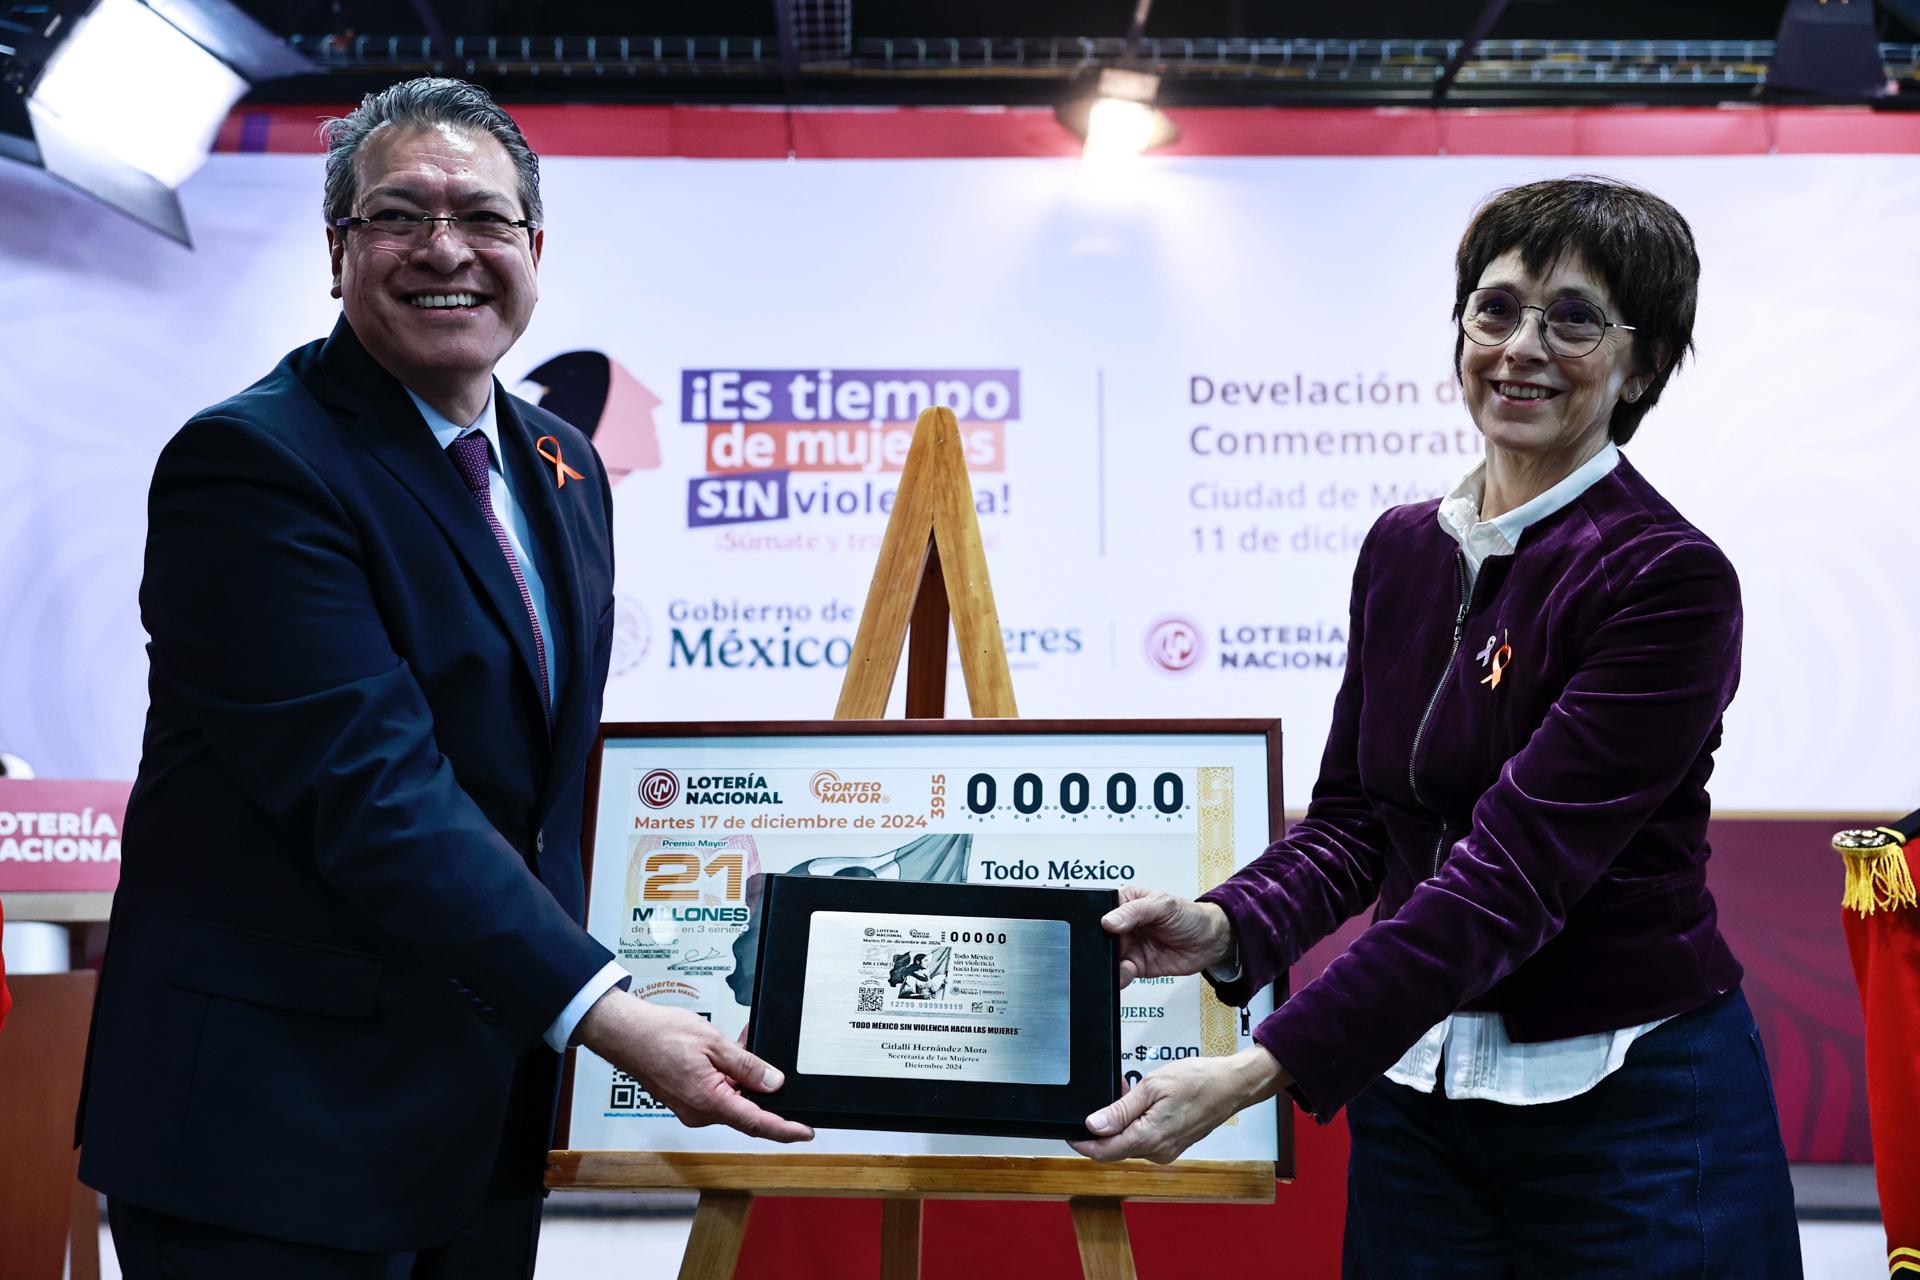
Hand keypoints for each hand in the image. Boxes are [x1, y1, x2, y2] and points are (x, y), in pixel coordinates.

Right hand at [576, 989, 812, 1143]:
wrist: (625, 1033)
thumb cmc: (660, 1035)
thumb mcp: (714, 1043)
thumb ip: (747, 1066)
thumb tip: (774, 1083)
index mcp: (708, 1102)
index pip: (757, 1123)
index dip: (785, 1130)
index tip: (805, 1132)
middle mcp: (699, 1113)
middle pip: (745, 1111)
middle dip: (762, 1088)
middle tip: (768, 1061)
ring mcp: (690, 1108)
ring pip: (731, 1099)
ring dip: (743, 1078)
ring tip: (743, 1044)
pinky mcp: (685, 1100)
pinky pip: (716, 1093)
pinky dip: (728, 1077)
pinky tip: (729, 1053)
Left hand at [1067, 1048, 1288, 1164]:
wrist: (1231, 1085)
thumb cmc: (1197, 1081)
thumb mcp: (1152, 1087)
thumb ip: (1120, 1110)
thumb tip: (1093, 1126)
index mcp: (1149, 1139)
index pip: (1104, 1151)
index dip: (1082, 1144)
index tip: (1068, 1133)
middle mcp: (1158, 1152)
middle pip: (1115, 1147)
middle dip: (1104, 1125)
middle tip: (1107, 1096)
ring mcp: (1167, 1151)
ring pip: (1130, 1141)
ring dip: (1122, 1121)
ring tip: (1128, 1091)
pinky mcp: (1173, 1146)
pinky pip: (1145, 1138)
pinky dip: (1137, 1122)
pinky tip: (1142, 1101)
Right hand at [1100, 886, 1234, 986]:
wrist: (1210, 942)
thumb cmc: (1190, 916)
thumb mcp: (1164, 905)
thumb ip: (1135, 911)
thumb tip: (1109, 921)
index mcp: (1125, 902)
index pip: (1101, 909)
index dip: (1097, 920)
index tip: (1102, 929)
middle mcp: (1123, 924)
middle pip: (1100, 936)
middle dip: (1101, 945)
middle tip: (1111, 949)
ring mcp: (1128, 946)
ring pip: (1107, 957)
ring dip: (1109, 963)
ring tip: (1121, 962)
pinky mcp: (1135, 965)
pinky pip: (1120, 972)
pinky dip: (1120, 975)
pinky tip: (1128, 971)